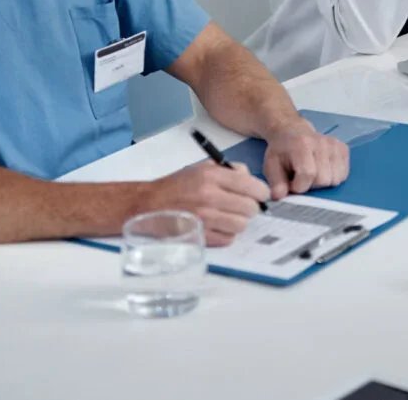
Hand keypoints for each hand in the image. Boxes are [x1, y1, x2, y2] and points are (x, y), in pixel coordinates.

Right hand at [144, 161, 270, 245]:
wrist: (146, 204)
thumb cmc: (176, 186)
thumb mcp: (202, 168)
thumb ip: (229, 170)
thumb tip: (250, 178)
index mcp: (212, 177)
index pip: (253, 187)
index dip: (261, 192)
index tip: (260, 195)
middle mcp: (209, 197)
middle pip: (250, 208)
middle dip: (251, 208)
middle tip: (243, 207)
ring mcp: (204, 219)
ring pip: (241, 225)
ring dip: (239, 222)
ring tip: (229, 217)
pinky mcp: (198, 236)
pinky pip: (227, 239)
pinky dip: (226, 235)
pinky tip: (218, 227)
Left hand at [261, 120, 350, 200]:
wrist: (293, 132)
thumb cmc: (282, 150)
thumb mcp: (271, 165)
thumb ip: (276, 183)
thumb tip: (279, 197)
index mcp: (301, 145)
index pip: (308, 174)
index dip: (299, 186)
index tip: (292, 183)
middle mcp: (321, 143)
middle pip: (323, 179)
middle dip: (311, 185)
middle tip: (301, 178)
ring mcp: (334, 145)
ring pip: (335, 179)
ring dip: (323, 183)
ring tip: (312, 174)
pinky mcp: (343, 148)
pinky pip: (343, 175)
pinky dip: (333, 177)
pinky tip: (322, 170)